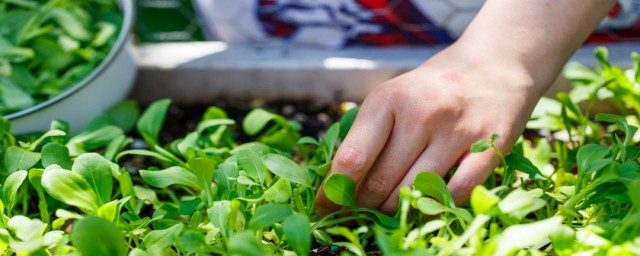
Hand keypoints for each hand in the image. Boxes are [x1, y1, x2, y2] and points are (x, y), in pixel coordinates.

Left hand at [315, 43, 547, 214]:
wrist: (494, 64)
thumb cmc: (431, 88)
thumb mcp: (392, 95)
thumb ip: (367, 134)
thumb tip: (337, 183)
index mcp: (389, 99)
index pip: (352, 158)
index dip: (333, 191)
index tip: (324, 207)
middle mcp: (422, 113)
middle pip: (380, 182)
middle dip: (363, 206)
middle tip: (358, 211)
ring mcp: (458, 132)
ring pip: (414, 193)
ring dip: (394, 211)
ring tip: (386, 210)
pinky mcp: (489, 147)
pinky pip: (454, 194)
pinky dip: (434, 206)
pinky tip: (423, 204)